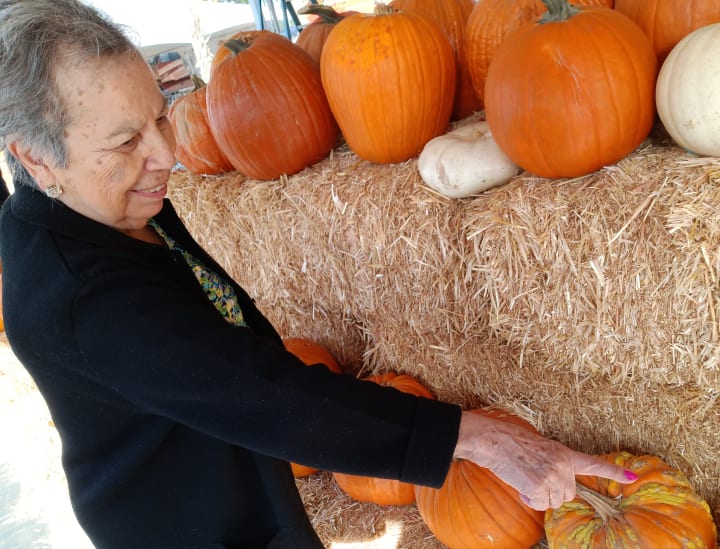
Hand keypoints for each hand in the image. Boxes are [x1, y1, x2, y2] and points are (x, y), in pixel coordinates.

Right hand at [452, 411, 636, 509]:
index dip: (613, 472)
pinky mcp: (540, 486)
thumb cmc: (510, 442)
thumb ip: (553, 463)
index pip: (593, 464)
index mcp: (564, 453)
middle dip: (553, 492)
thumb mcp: (539, 448)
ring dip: (540, 496)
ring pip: (555, 501)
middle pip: (568, 493)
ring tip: (525, 479)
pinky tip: (521, 486)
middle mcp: (562, 465)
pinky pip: (540, 504)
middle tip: (534, 478)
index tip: (632, 477)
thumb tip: (554, 483)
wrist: (495, 440)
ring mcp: (552, 476)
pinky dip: (530, 500)